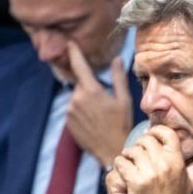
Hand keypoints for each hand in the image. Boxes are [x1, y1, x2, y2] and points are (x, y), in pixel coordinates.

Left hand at [66, 43, 131, 167]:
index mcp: (91, 91)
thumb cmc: (122, 124)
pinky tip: (93, 121)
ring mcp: (70, 111)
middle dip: (90, 87)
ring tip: (100, 114)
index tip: (69, 43)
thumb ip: (118, 77)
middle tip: (104, 100)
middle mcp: (76, 99)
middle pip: (80, 85)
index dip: (74, 53)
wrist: (112, 151)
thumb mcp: (124, 100)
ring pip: (77, 97)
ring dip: (86, 100)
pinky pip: (73, 110)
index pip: (79, 66)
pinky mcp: (68, 122)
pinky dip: (81, 111)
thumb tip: (118, 58)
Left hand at [116, 125, 192, 193]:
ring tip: (129, 163)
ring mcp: (150, 172)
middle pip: (146, 140)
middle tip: (137, 154)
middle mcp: (165, 164)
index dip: (156, 132)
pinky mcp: (135, 181)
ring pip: (131, 150)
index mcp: (177, 162)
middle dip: (139, 145)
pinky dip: (120, 165)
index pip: (167, 134)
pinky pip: (121, 162)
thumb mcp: (190, 183)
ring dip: (127, 155)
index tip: (150, 137)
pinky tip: (124, 171)